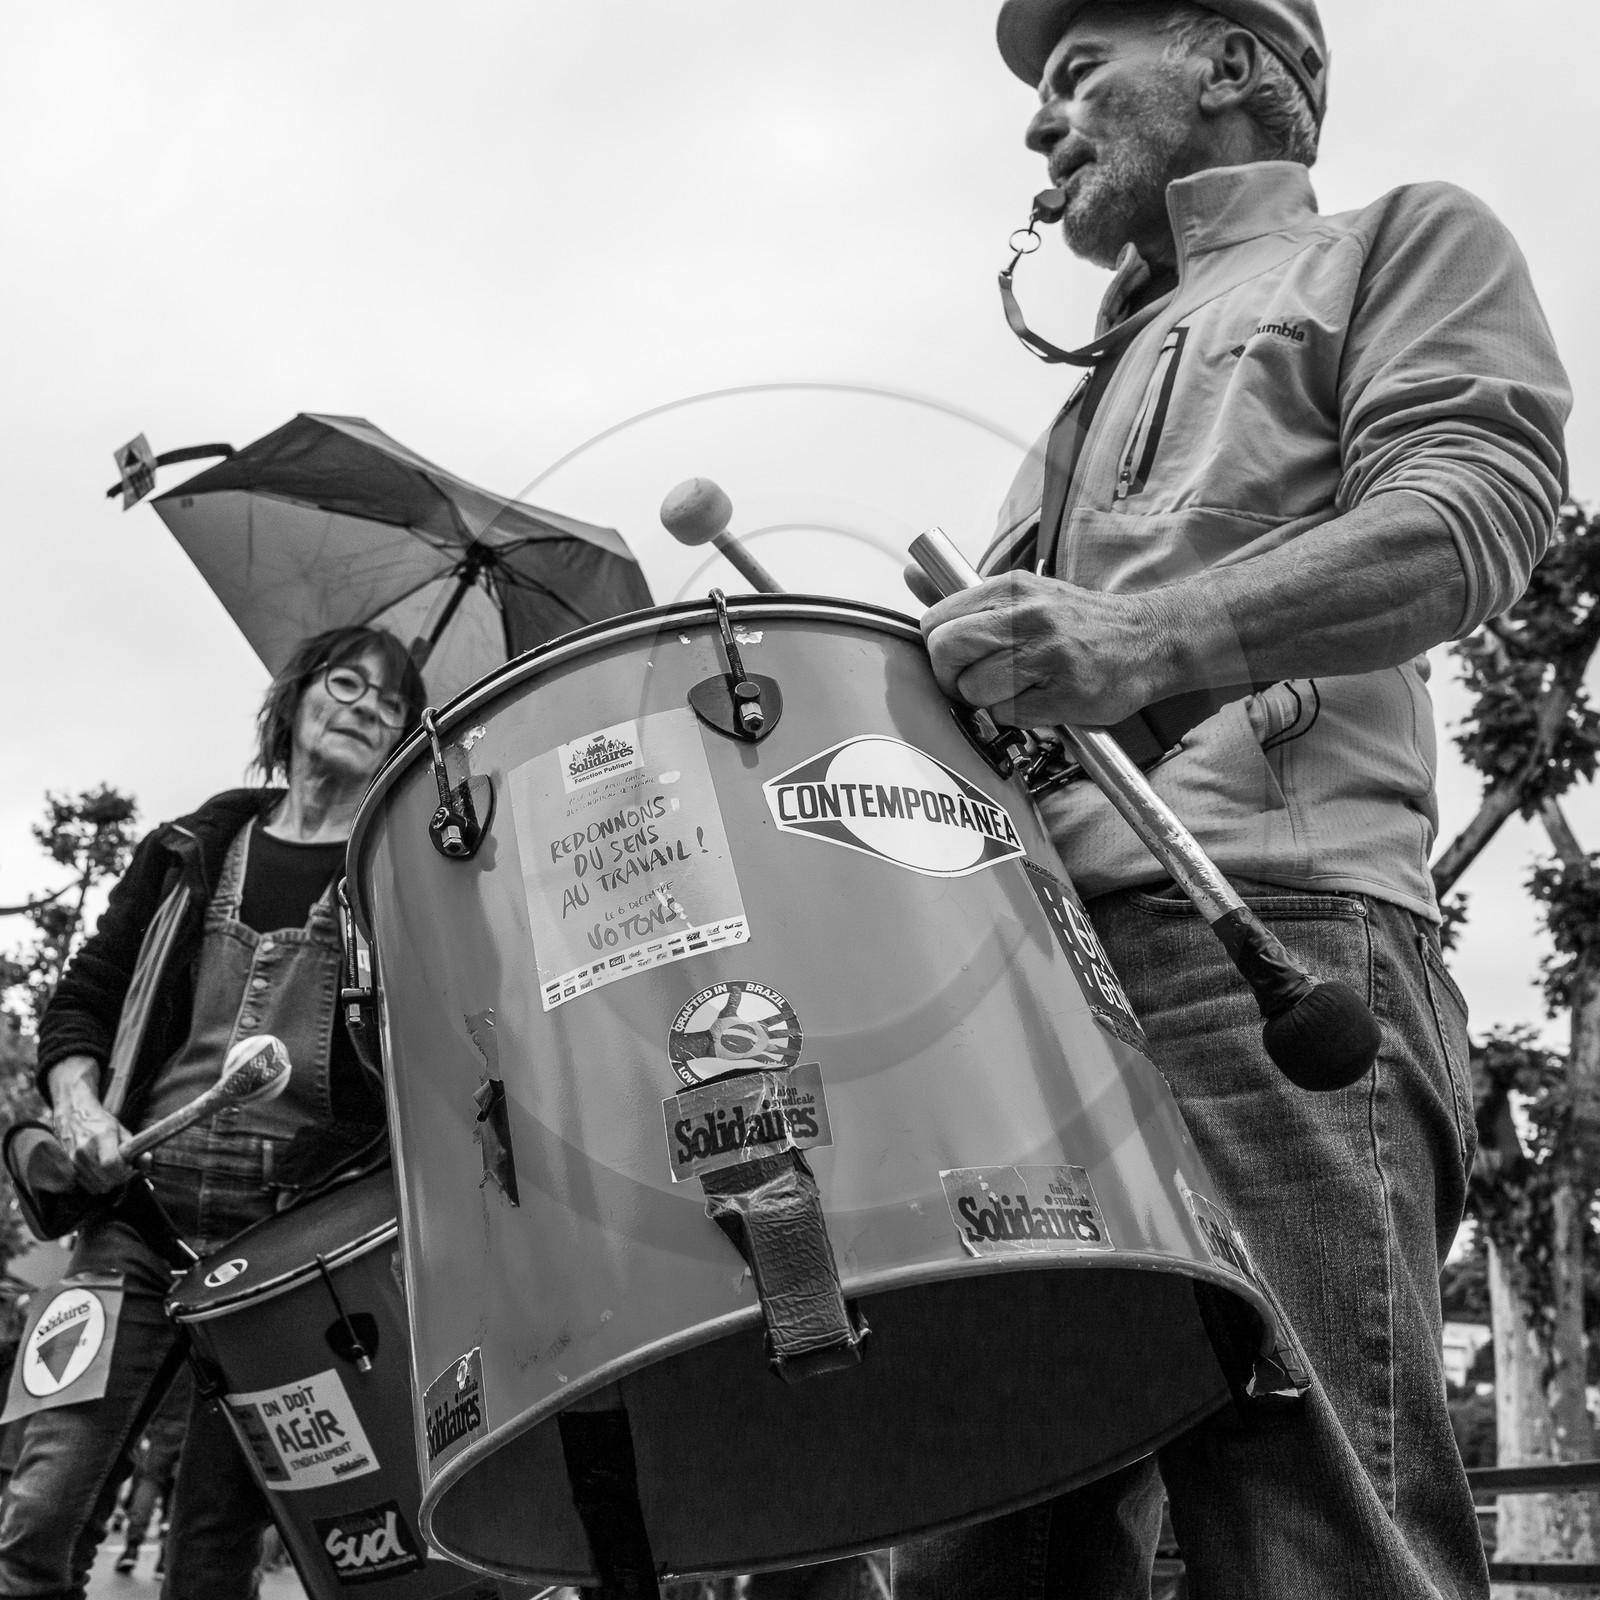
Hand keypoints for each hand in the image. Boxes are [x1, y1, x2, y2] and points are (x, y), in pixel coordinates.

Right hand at [46, 1056, 130, 1193]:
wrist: (73, 1115)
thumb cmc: (100, 1123)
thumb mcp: (122, 1130)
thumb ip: (135, 1148)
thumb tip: (148, 1161)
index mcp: (101, 1136)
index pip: (111, 1163)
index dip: (124, 1172)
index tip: (130, 1168)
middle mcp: (84, 1149)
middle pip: (104, 1180)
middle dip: (119, 1180)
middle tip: (124, 1171)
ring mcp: (73, 1159)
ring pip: (95, 1187)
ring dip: (108, 1184)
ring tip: (112, 1171)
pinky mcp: (67, 1167)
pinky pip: (85, 1186)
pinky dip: (95, 1184)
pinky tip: (100, 1173)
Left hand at [920, 570, 1178, 727]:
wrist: (1151, 640)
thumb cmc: (1080, 623)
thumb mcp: (1024, 594)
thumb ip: (965, 595)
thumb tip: (910, 575)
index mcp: (1010, 588)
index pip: (935, 622)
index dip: (938, 651)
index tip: (957, 660)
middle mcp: (1027, 615)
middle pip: (945, 652)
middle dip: (950, 677)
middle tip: (973, 684)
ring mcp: (1048, 654)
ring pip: (974, 690)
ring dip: (986, 702)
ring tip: (1015, 692)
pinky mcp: (1066, 693)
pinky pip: (1009, 717)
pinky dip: (1017, 718)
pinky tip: (1040, 701)